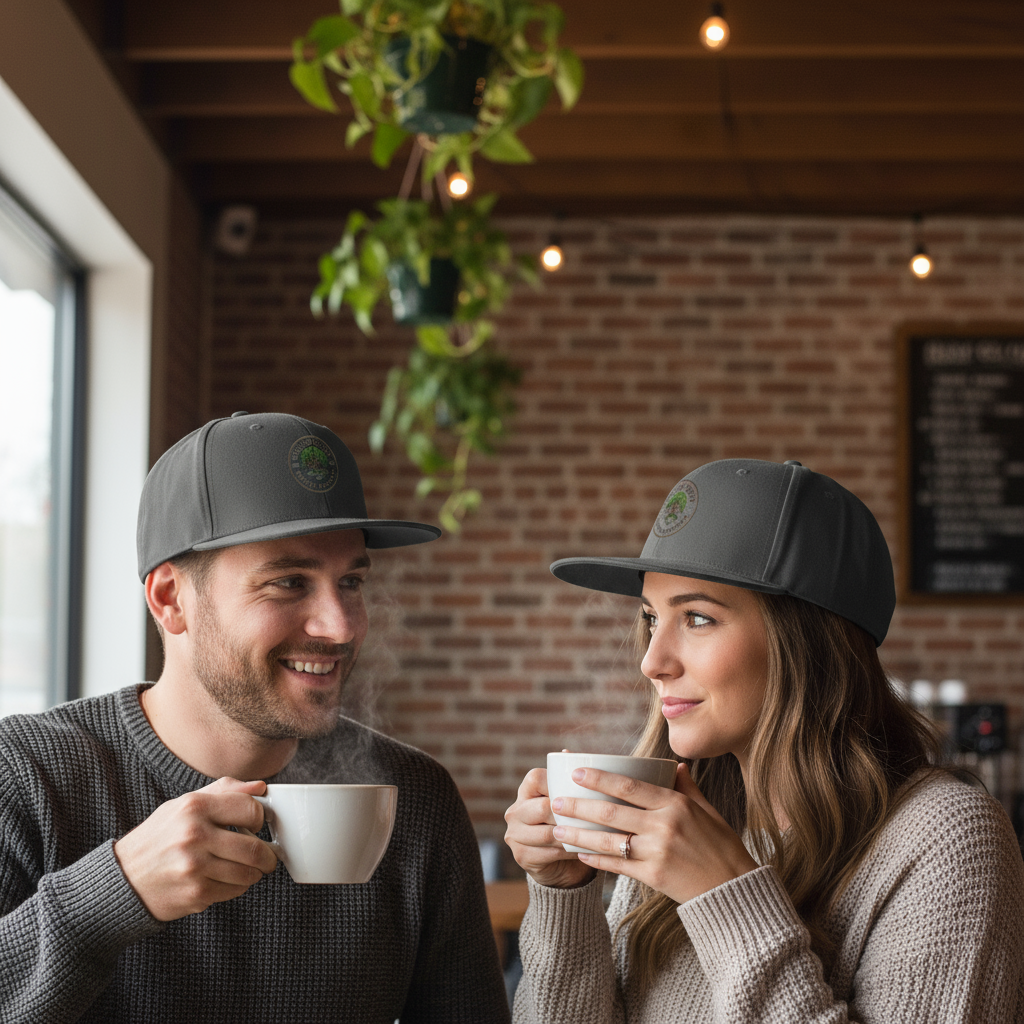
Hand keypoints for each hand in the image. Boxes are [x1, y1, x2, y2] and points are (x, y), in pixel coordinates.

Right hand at [113, 777, 278, 920]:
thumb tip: (260, 788)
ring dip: (254, 873)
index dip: (259, 818)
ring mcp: (194, 867)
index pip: (250, 809)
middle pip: (254, 847)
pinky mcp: (195, 893)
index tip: (257, 825)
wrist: (124, 878)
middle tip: (267, 856)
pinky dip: (237, 887)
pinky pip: (234, 891)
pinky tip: (227, 880)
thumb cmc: (158, 837)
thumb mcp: (184, 804)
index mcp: (194, 807)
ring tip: (249, 869)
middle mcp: (194, 836)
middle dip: (267, 855)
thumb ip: (224, 791)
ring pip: (247, 873)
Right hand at [504, 768, 597, 888]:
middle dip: (568, 814)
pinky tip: (582, 850)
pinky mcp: (521, 856)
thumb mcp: (570, 800)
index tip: (581, 791)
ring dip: (571, 835)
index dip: (558, 784)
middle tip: (592, 817)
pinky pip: (548, 853)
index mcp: (525, 791)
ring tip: (591, 835)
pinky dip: (568, 852)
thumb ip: (569, 779)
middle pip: (542, 808)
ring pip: (546, 833)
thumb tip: (567, 752)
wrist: (562, 864)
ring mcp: (514, 834)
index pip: (536, 778)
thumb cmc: (569, 824)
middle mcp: (515, 811)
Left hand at [549, 764, 757, 903]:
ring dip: (579, 833)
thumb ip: (687, 788)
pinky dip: (596, 859)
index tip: (577, 773)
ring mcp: (656, 852)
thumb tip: (675, 765)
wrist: (733, 889)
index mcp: (675, 804)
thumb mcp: (708, 811)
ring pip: (608, 840)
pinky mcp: (652, 876)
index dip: (600, 778)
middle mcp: (663, 825)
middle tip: (555, 800)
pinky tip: (579, 853)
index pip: (629, 786)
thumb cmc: (722, 847)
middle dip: (580, 806)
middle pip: (612, 812)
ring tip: (557, 828)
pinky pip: (617, 865)